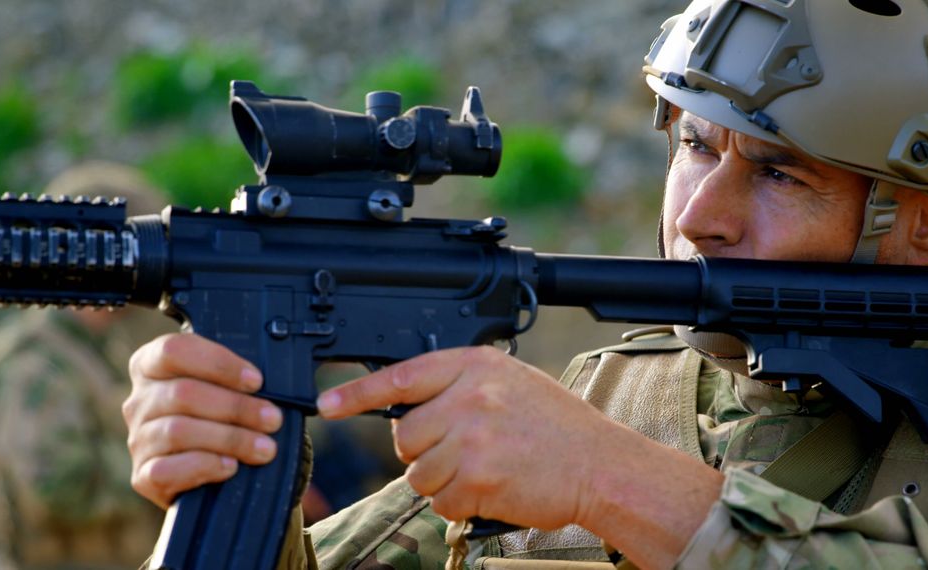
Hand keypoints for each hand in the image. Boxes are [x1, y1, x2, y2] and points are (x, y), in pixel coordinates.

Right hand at [123, 333, 282, 508]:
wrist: (212, 474)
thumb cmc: (223, 417)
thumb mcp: (227, 387)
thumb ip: (237, 376)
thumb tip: (264, 381)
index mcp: (152, 365)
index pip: (174, 350)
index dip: (219, 364)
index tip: (256, 381)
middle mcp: (139, 400)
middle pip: (183, 393)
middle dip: (236, 407)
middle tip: (272, 419)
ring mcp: (138, 439)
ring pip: (179, 431)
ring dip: (230, 438)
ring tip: (264, 447)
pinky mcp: (143, 476)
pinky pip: (168, 470)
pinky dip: (205, 466)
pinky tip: (230, 466)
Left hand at [319, 345, 618, 529]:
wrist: (600, 465)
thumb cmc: (556, 427)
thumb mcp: (509, 383)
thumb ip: (460, 386)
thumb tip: (410, 408)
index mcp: (475, 365)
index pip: (401, 376)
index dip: (357, 393)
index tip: (327, 403)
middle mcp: (469, 396)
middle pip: (405, 436)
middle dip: (425, 452)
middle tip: (464, 452)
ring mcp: (472, 437)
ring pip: (418, 473)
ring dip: (443, 481)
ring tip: (485, 469)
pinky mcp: (477, 477)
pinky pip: (441, 502)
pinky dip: (460, 504)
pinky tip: (493, 488)